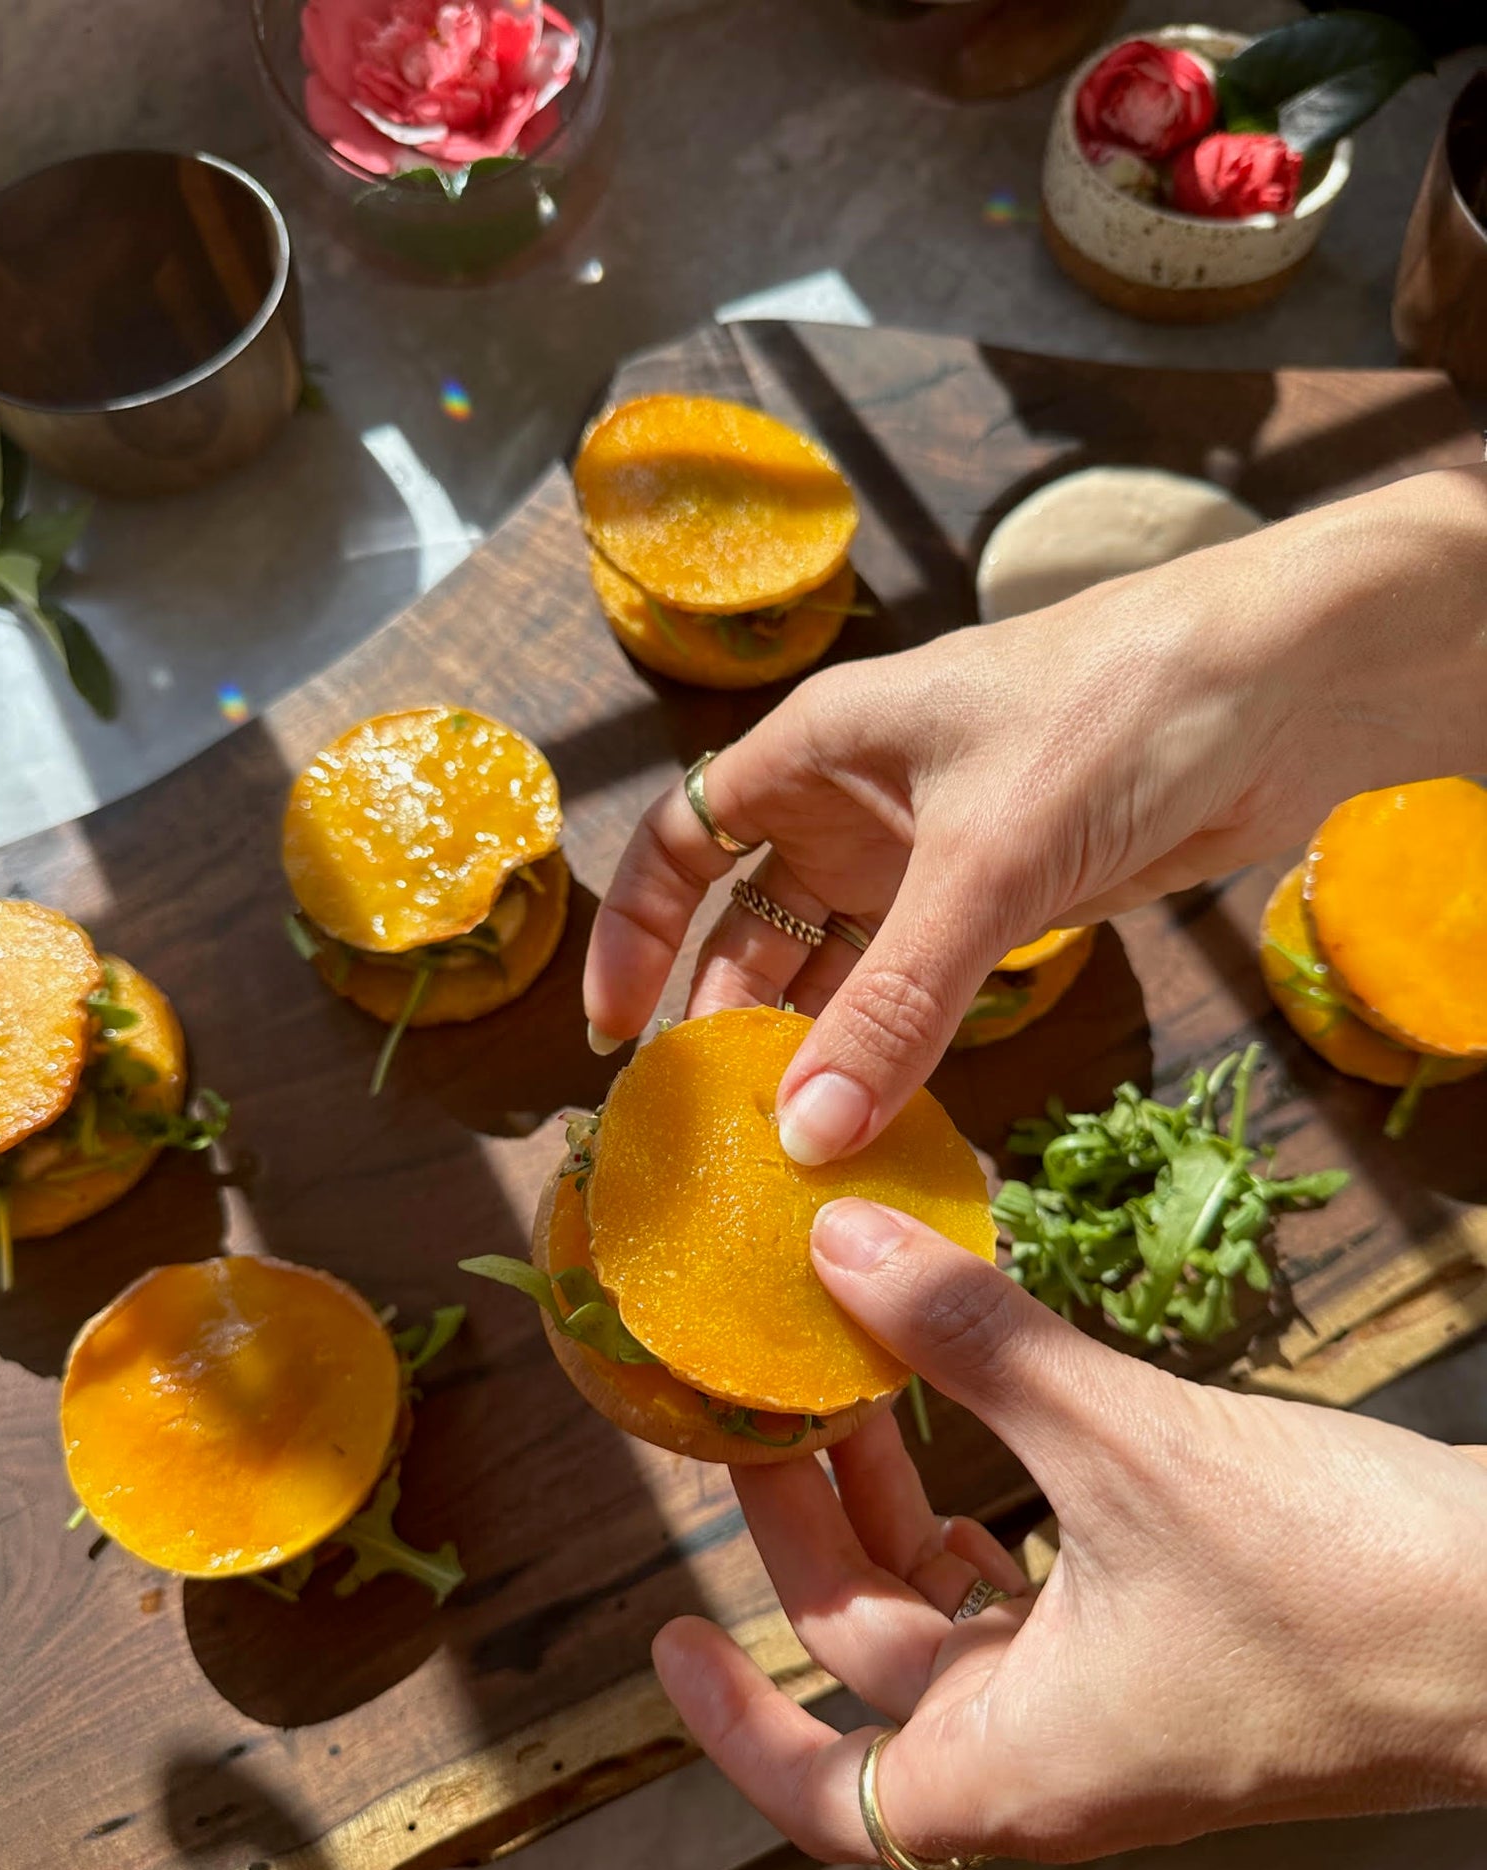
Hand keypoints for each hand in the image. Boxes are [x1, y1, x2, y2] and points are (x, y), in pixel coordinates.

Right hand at [585, 468, 1486, 1163]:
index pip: (683, 842)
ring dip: (818, 1050)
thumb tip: (808, 1135)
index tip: (618, 1040)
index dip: (638, 935)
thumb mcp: (987, 859)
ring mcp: (936, 855)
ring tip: (792, 1149)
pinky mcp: (1011, 899)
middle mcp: (861, 803)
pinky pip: (925, 989)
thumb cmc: (1117, 709)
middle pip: (755, 925)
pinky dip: (899, 1052)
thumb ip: (897, 1003)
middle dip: (730, 1020)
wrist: (1287, 683)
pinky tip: (884, 1119)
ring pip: (843, 968)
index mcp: (819, 750)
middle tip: (715, 1130)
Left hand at [652, 1200, 1486, 1865]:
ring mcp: (1126, 1699)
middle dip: (816, 1530)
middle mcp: (1061, 1751)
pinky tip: (986, 1404)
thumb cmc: (1338, 1584)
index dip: (729, 1725)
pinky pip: (1044, 1575)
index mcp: (1019, 1764)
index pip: (826, 1789)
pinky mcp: (1182, 1637)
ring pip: (962, 1609)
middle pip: (882, 1656)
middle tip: (769, 1409)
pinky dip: (998, 1493)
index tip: (669, 1638)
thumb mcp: (1122, 1445)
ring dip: (903, 1499)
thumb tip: (843, 1246)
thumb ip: (971, 1345)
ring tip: (862, 1380)